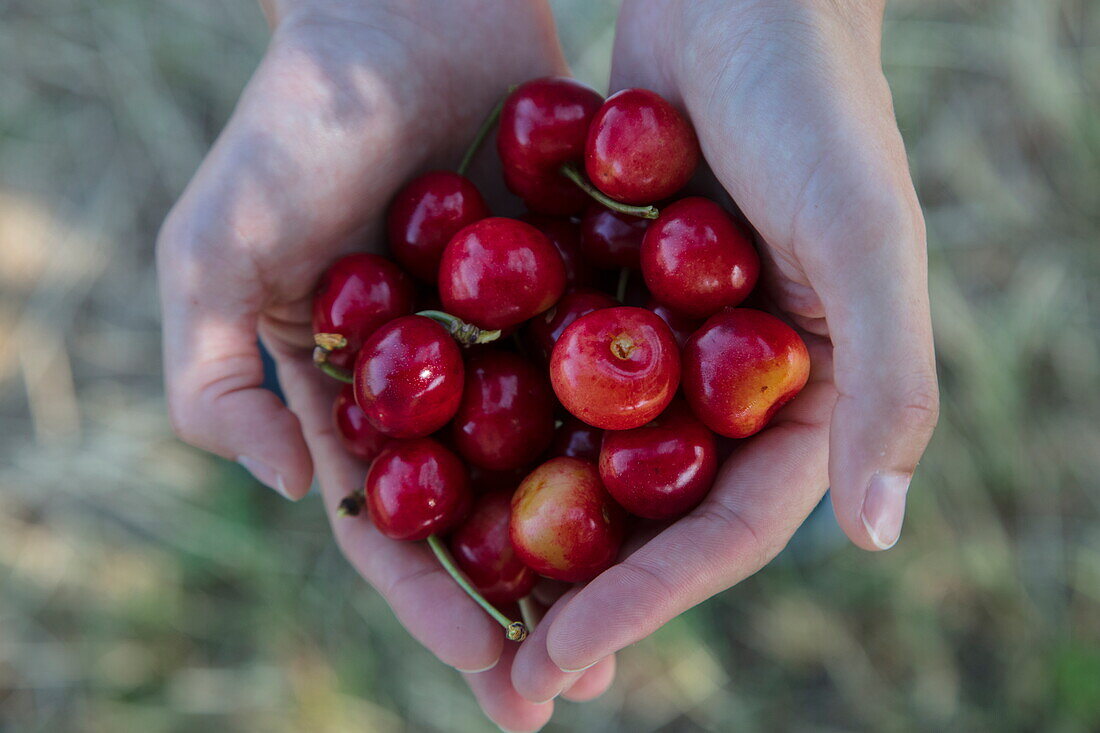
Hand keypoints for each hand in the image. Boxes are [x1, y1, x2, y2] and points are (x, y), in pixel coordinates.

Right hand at [157, 2, 610, 727]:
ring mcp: (506, 344)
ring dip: (592, 548)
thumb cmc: (296, 127)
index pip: (393, 526)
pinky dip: (639, 438)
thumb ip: (216, 377)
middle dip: (523, 607)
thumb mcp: (218, 252)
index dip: (437, 605)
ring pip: (555, 467)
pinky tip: (688, 497)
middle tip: (572, 691)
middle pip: (484, 519)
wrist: (402, 14)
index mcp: (352, 398)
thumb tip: (303, 489)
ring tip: (639, 624)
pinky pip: (608, 378)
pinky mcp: (568, 292)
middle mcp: (435, 388)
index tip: (493, 671)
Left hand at [509, 0, 938, 701]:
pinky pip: (541, 374)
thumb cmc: (819, 105)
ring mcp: (658, 344)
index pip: (727, 531)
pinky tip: (428, 472)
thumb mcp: (869, 241)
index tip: (565, 661)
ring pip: (584, 459)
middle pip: (648, 516)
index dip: (650, 604)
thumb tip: (880, 532)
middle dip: (580, 596)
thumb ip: (886, 385)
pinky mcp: (599, 293)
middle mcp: (728, 386)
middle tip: (506, 674)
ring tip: (455, 602)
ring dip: (525, 531)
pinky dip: (493, 422)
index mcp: (803, 398)